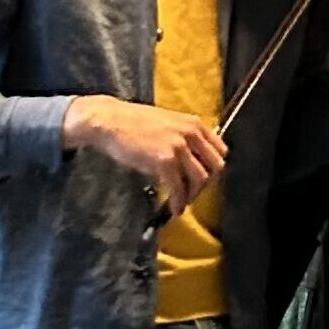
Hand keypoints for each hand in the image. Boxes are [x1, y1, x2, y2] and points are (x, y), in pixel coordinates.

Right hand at [63, 95, 226, 217]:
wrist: (108, 120)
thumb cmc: (132, 122)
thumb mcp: (167, 122)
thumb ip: (183, 137)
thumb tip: (192, 161)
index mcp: (194, 123)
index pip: (220, 150)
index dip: (213, 168)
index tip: (205, 178)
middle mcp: (191, 133)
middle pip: (215, 167)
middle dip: (206, 184)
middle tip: (193, 192)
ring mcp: (178, 147)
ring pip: (200, 180)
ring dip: (193, 195)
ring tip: (182, 201)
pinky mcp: (164, 161)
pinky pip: (179, 188)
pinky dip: (178, 202)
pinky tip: (174, 208)